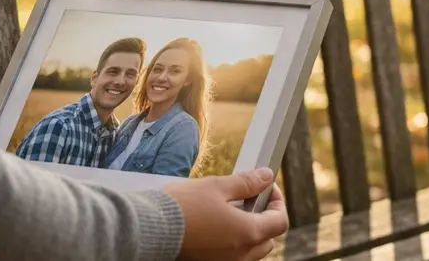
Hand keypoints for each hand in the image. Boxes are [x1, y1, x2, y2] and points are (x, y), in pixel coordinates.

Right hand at [165, 167, 288, 260]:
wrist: (148, 228)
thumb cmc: (182, 207)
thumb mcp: (217, 186)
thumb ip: (246, 183)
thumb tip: (266, 176)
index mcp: (248, 234)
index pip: (280, 221)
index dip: (278, 201)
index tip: (267, 188)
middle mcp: (240, 255)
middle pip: (267, 238)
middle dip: (264, 217)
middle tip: (249, 197)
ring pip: (250, 250)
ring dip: (248, 231)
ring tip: (229, 211)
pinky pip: (232, 256)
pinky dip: (232, 242)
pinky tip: (215, 226)